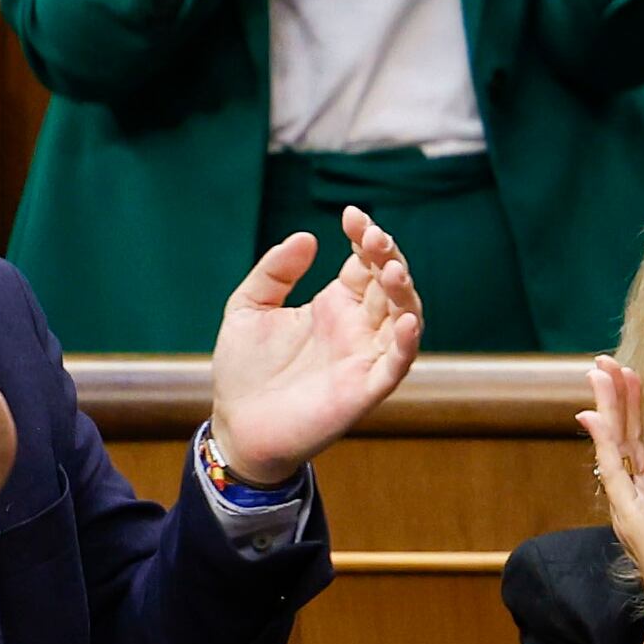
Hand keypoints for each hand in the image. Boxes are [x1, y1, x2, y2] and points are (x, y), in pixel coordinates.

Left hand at [213, 204, 424, 485]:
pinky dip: (407, 343)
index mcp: (334, 305)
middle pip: (390, 283)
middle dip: (387, 256)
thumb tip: (306, 236)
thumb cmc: (243, 371)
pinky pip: (397, 364)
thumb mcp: (247, 310)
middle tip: (373, 237)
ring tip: (391, 269)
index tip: (351, 216)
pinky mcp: (366, 388)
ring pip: (404, 317)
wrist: (236, 427)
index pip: (364, 263)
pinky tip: (404, 321)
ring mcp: (365, 355)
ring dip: (405, 292)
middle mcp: (357, 326)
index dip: (365, 237)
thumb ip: (274, 273)